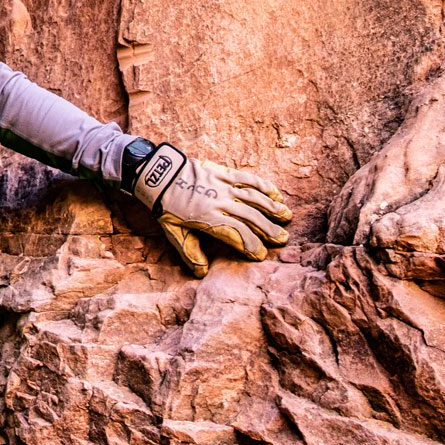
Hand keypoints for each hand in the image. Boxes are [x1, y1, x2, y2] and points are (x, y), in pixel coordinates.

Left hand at [130, 143, 290, 275]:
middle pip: (250, 217)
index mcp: (207, 219)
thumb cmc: (165, 206)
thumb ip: (190, 253)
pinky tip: (275, 192)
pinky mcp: (222, 172)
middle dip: (268, 229)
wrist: (157, 174)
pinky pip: (246, 178)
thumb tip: (202, 272)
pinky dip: (262, 185)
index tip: (261, 255)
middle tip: (283, 239)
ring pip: (253, 197)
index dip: (250, 246)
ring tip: (286, 216)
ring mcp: (222, 185)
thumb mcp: (174, 233)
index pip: (236, 234)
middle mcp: (219, 202)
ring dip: (271, 207)